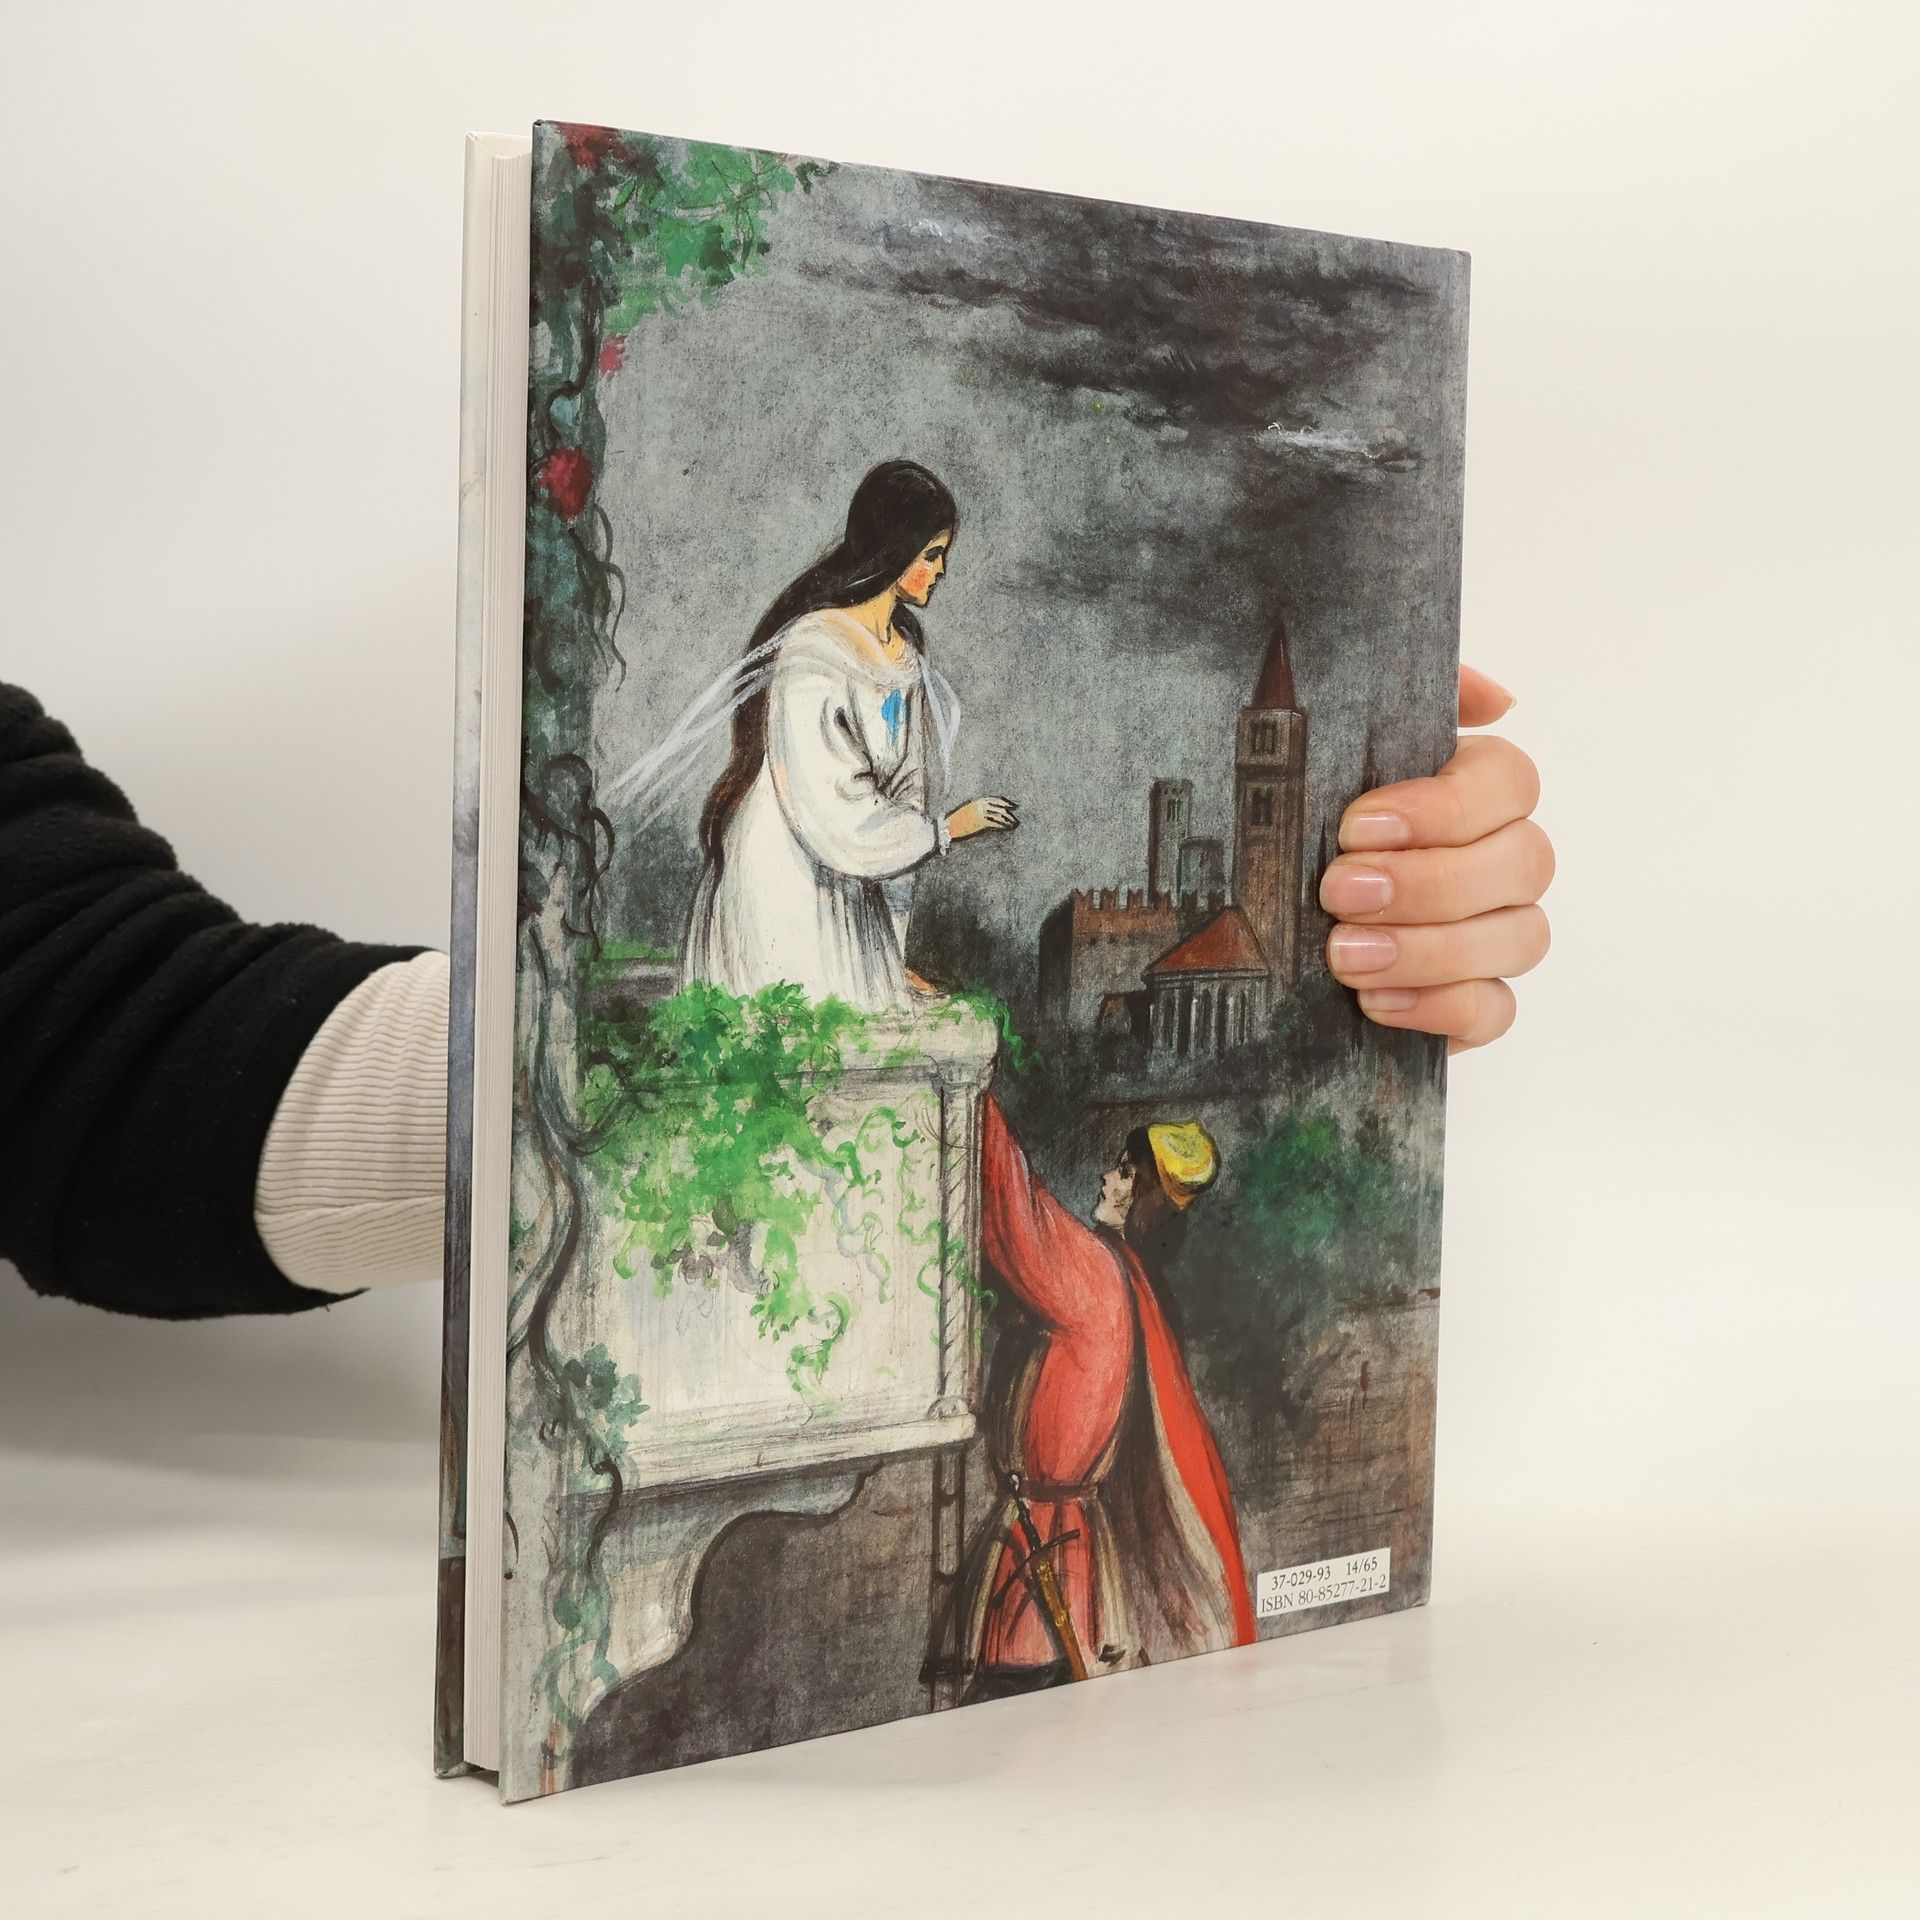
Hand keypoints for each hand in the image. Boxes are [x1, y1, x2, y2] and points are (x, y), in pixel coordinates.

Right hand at [945, 796, 1018, 841]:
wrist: (948, 827)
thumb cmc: (956, 821)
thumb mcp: (967, 811)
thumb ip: (978, 809)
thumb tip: (989, 812)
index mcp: (977, 801)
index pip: (994, 799)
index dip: (1005, 802)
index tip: (1012, 805)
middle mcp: (980, 805)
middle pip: (999, 807)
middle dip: (1009, 812)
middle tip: (1016, 816)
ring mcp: (980, 813)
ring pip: (999, 815)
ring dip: (1008, 820)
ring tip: (1014, 824)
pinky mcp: (981, 822)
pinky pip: (995, 822)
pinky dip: (1002, 825)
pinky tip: (1007, 828)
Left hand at [1319, 665, 1551, 1053]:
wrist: (1252, 921)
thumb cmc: (1299, 820)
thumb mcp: (1327, 745)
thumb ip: (1403, 698)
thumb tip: (1496, 698)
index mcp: (1473, 789)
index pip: (1510, 782)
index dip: (1443, 807)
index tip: (1355, 826)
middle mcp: (1501, 860)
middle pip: (1522, 863)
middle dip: (1427, 883)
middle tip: (1337, 893)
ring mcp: (1496, 934)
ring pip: (1519, 938)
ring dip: (1429, 949)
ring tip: (1343, 955)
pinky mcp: (1472, 1001)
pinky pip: (1495, 1010)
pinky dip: (1439, 1007)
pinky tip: (1373, 1001)